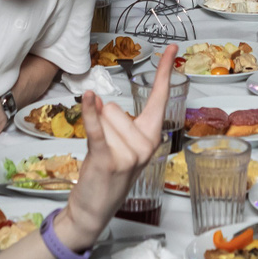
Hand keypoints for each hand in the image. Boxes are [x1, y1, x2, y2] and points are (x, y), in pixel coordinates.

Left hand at [55, 46, 177, 249]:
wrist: (94, 210)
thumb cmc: (109, 175)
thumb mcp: (123, 145)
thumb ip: (118, 121)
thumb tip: (99, 101)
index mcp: (153, 137)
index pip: (160, 97)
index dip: (165, 70)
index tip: (170, 48)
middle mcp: (146, 144)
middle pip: (116, 109)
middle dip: (104, 125)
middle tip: (107, 151)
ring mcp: (129, 153)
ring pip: (104, 118)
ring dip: (96, 134)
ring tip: (101, 157)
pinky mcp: (108, 158)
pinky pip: (96, 128)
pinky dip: (89, 113)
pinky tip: (87, 96)